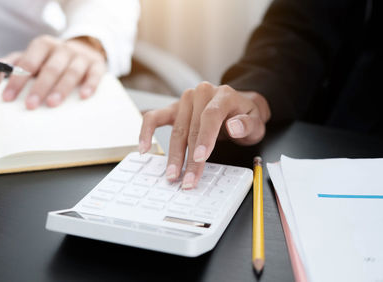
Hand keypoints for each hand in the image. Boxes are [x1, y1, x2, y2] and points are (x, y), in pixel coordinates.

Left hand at [2, 35, 106, 108]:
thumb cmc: (53, 58)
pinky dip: (90, 84)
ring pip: (71, 72)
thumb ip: (16, 62)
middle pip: (50, 68)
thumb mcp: (35, 55)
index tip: (8, 98)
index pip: (28, 63)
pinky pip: (95, 74)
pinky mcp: (97, 65)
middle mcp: (62, 48)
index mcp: (43, 45)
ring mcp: (81, 56)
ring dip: (61, 88)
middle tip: (30, 105)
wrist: (86, 47)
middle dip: (39, 87)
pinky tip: (84, 96)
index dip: (18, 80)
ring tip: (52, 104)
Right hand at [139, 82, 270, 188]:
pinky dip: (146, 132)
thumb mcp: (256, 122)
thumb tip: (233, 126)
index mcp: (223, 95)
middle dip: (189, 157)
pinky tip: (143, 149)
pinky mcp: (172, 109)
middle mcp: (201, 94)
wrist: (237, 106)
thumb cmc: (245, 117)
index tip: (201, 158)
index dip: (205, 138)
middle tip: (187, 179)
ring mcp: (184, 101)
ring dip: (173, 155)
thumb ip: (247, 124)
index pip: (210, 115)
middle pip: (192, 128)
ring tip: (172, 175)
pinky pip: (154, 118)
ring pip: (176, 130)